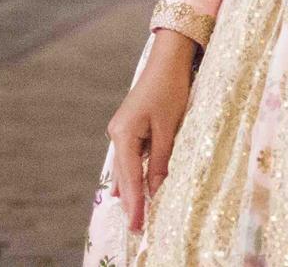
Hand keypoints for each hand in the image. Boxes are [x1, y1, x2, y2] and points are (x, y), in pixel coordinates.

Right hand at [107, 32, 197, 232]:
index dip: (136, 204)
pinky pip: (130, 157)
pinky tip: (129, 188)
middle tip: (137, 228)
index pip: (130, 178)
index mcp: (124, 135)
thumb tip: (156, 191)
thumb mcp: (169, 128)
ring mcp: (121, 130)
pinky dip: (133, 173)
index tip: (138, 226)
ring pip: (126, 167)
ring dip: (131, 189)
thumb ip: (161, 161)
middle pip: (124, 175)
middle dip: (131, 201)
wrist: (168, 59)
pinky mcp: (129, 126)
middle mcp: (117, 134)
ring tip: (134, 215)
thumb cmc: (170, 90)